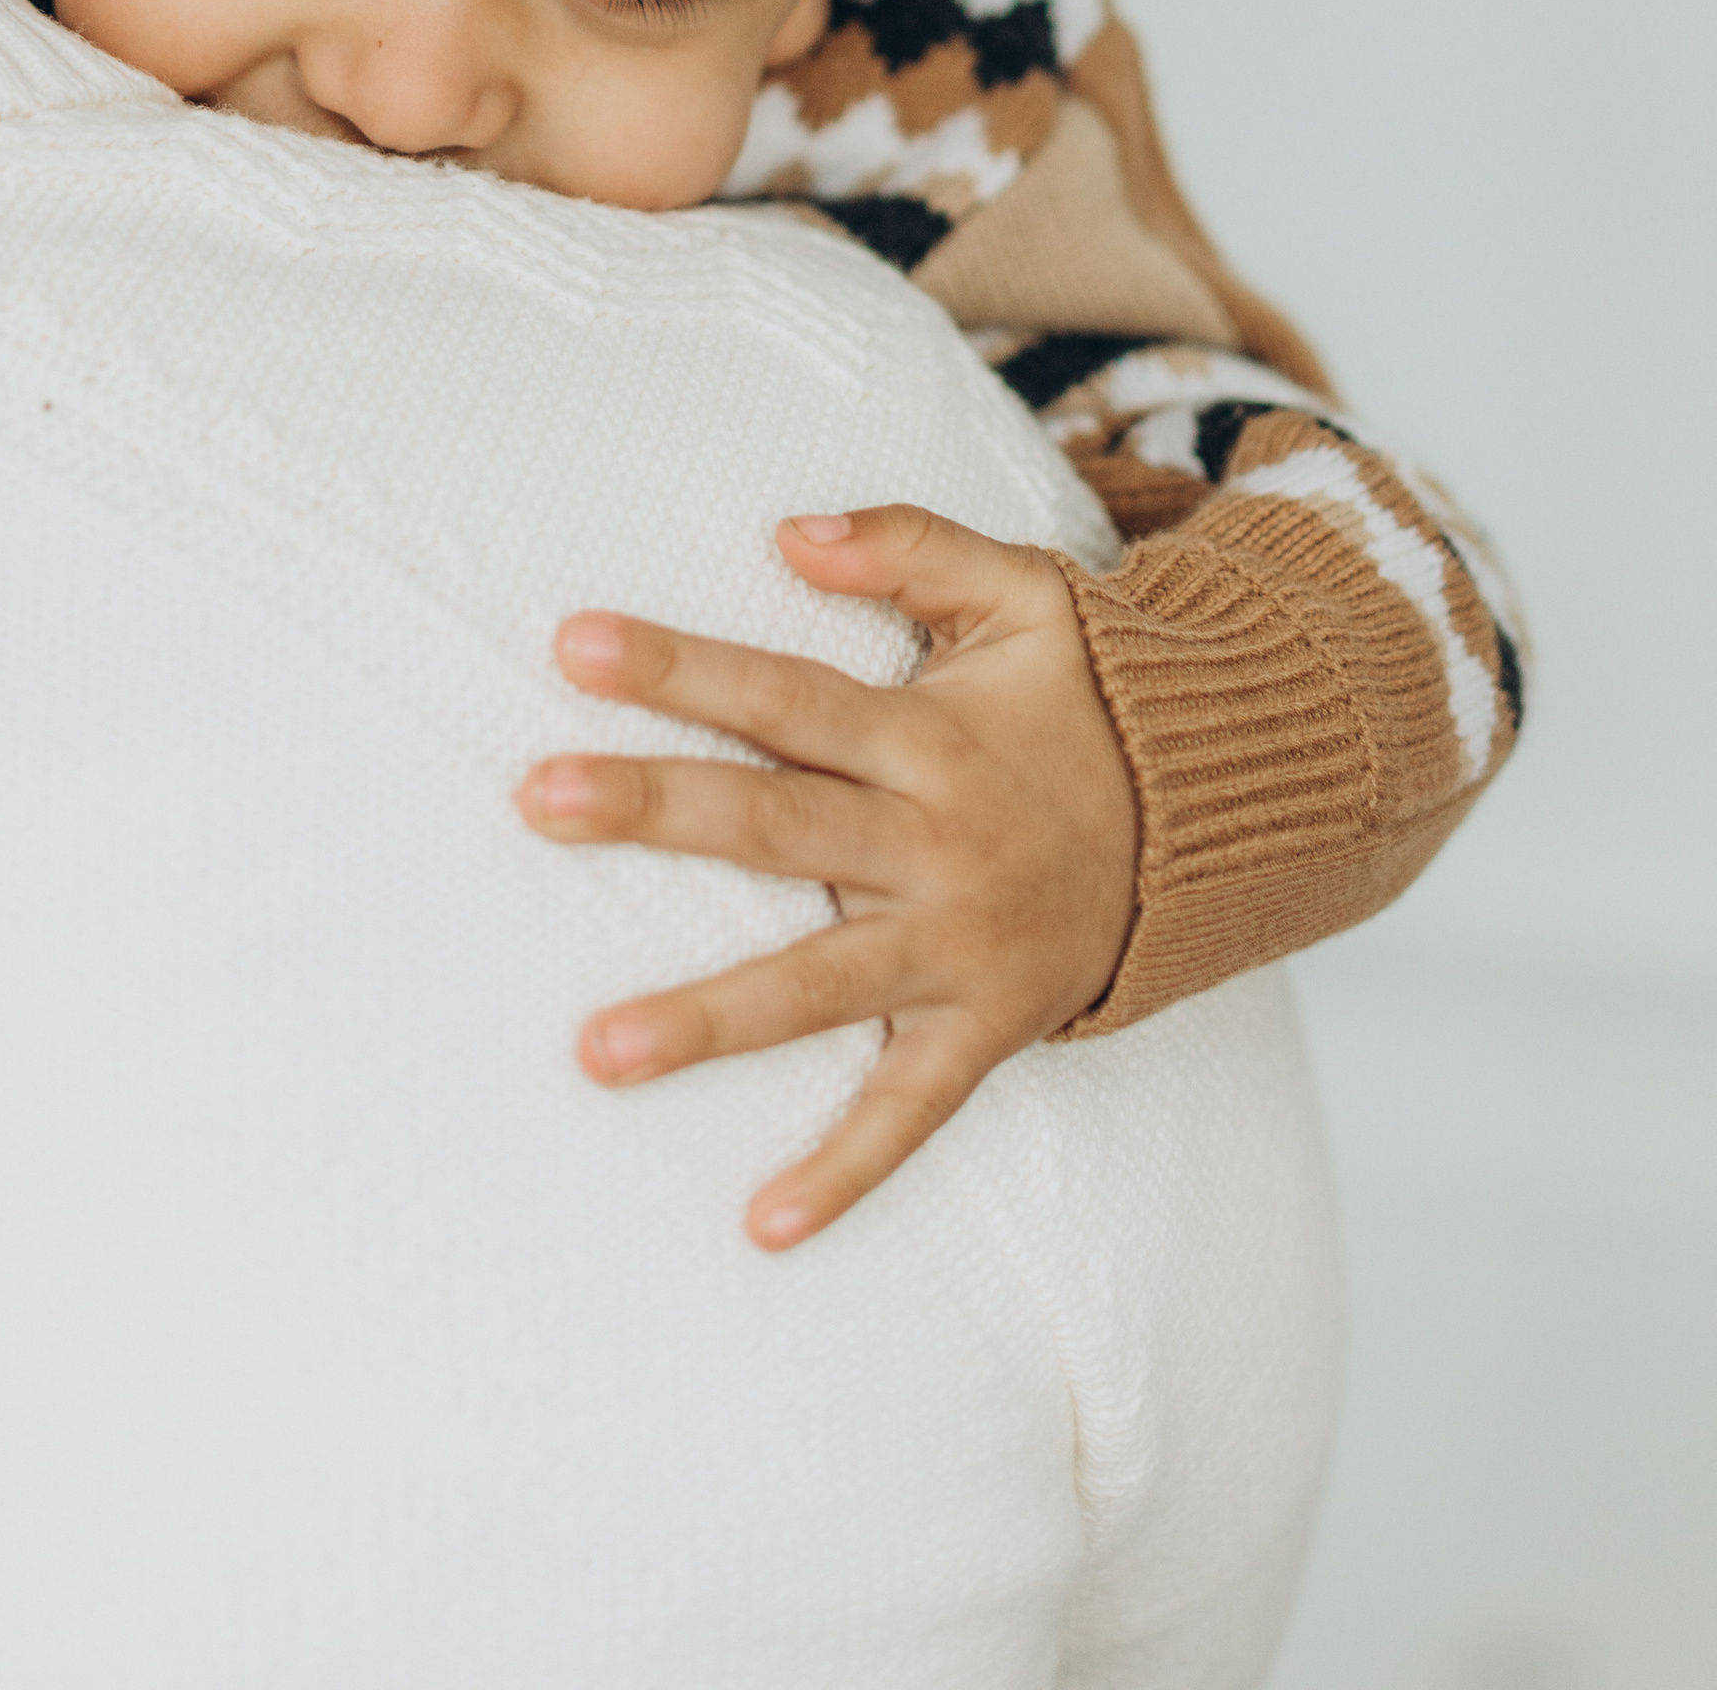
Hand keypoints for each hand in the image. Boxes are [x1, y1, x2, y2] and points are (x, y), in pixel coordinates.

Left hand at [516, 504, 1138, 1247]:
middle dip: (653, 810)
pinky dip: (846, 1170)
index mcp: (929, 735)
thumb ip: (909, 547)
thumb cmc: (1088, 699)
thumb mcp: (1024, 592)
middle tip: (534, 798)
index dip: (680, 667)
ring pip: (818, 986)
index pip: (783, 695)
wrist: (1220, 818)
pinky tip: (762, 1225)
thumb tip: (791, 530)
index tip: (572, 645)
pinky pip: (913, 1111)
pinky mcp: (986, 1028)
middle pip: (773, 826)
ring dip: (708, 1018)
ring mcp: (959, 947)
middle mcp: (935, 844)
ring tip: (595, 1049)